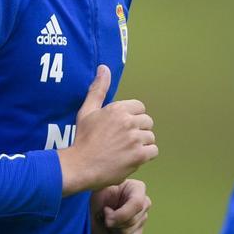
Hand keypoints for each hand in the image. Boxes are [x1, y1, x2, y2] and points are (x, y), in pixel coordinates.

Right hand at [59, 65, 157, 195]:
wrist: (80, 166)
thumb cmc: (83, 139)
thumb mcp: (87, 111)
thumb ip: (98, 89)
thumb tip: (104, 68)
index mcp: (118, 109)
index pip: (140, 107)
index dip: (132, 117)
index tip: (122, 127)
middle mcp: (129, 122)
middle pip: (147, 122)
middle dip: (138, 130)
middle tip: (124, 140)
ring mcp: (135, 139)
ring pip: (150, 137)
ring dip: (142, 144)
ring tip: (127, 149)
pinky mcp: (139, 155)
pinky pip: (153, 151)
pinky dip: (145, 155)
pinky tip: (132, 157)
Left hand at [90, 179, 151, 233]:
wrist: (87, 209)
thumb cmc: (91, 195)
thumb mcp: (97, 190)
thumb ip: (107, 189)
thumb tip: (112, 201)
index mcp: (137, 188)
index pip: (137, 204)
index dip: (120, 214)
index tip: (104, 211)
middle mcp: (143, 203)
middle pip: (132, 221)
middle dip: (112, 221)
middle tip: (102, 213)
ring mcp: (141, 219)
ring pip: (128, 233)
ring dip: (111, 229)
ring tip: (106, 219)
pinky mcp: (137, 233)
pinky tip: (109, 229)